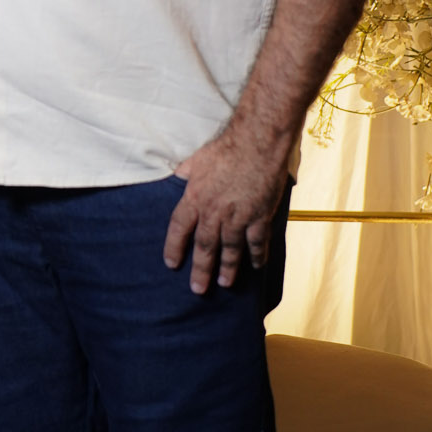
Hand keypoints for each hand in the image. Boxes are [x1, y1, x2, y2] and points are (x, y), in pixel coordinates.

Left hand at [163, 126, 289, 295]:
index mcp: (195, 197)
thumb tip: (176, 176)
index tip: (171, 264)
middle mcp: (214, 212)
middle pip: (205, 247)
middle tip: (197, 289)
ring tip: (224, 284)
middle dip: (200, 270)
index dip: (174, 247)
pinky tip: (255, 266)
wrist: (258, 142)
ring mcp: (238, 216)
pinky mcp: (259, 216)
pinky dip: (256, 256)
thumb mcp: (196, 159)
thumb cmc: (226, 147)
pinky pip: (257, 242)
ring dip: (227, 268)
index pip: (179, 228)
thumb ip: (185, 173)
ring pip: (231, 249)